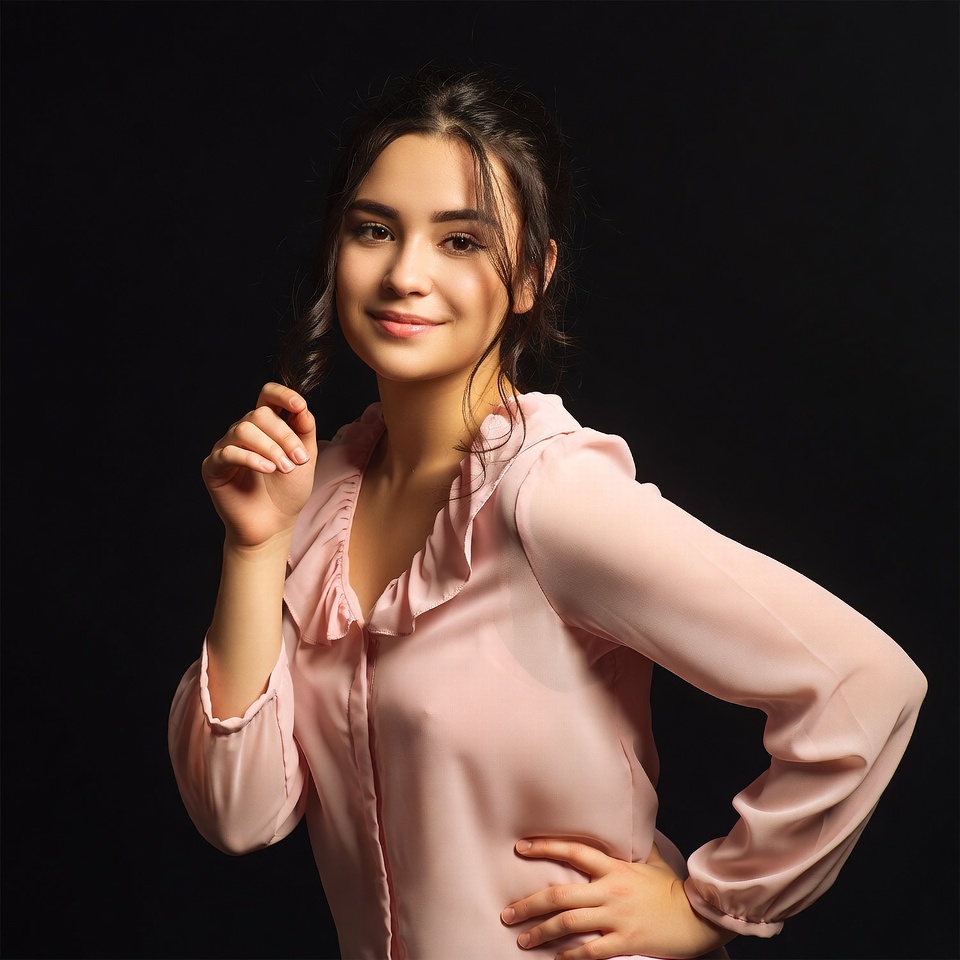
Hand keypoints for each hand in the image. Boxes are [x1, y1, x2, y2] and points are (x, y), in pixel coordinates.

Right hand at [201, 382, 317, 547]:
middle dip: (284, 436)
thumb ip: (304, 429)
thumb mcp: (305, 456)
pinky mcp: (213, 467)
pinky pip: (228, 452)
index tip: (299, 405)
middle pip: (259, 415)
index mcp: (266, 426)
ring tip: (285, 468)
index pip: (267, 396)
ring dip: (270, 448)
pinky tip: (267, 469)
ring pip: (243, 430)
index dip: (282, 394)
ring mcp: (226, 448)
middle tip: (300, 460)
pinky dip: (251, 458)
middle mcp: (243, 432)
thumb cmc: (288, 491)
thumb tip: (301, 405)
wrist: (274, 525)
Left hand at [501, 839, 733, 959]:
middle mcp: (611, 890)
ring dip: (541, 932)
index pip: (573, 851)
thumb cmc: (671, 888)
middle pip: (560, 894)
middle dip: (529, 903)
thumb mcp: (650, 859)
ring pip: (569, 923)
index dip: (545, 847)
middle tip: (507, 912)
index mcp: (614, 867)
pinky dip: (570, 956)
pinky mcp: (626, 942)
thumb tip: (626, 824)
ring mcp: (617, 917)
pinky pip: (591, 950)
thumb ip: (631, 845)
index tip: (520, 848)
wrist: (698, 916)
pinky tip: (556, 958)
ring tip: (522, 938)